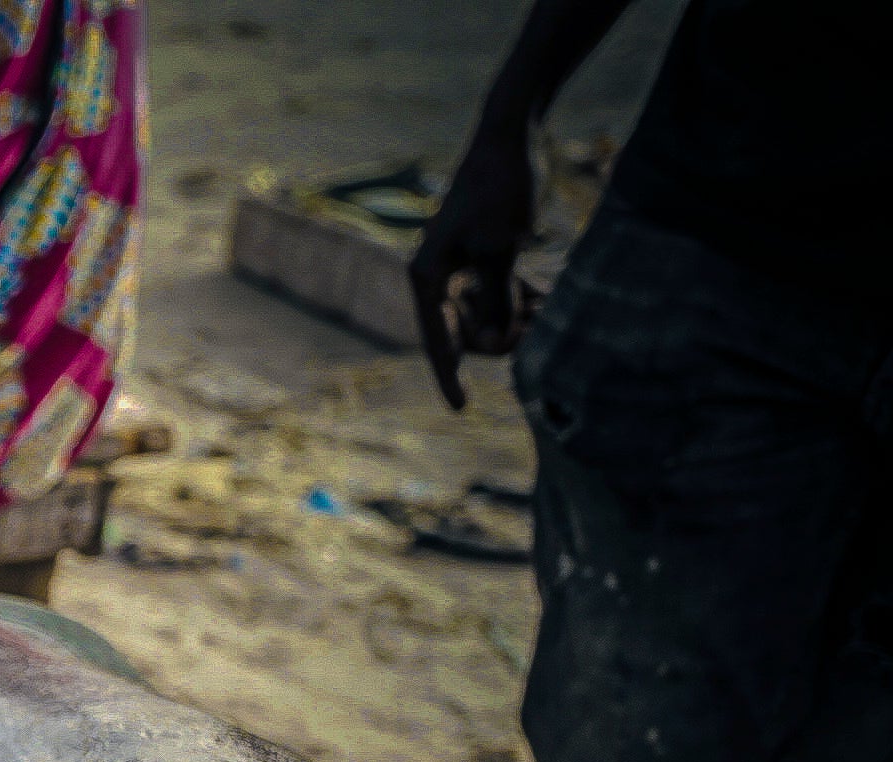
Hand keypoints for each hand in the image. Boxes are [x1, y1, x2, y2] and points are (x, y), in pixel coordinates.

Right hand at [407, 127, 532, 409]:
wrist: (509, 138)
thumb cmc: (500, 190)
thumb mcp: (501, 248)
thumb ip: (495, 299)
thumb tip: (493, 343)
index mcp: (427, 275)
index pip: (435, 338)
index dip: (449, 375)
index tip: (461, 409)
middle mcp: (436, 275)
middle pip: (464, 330)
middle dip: (501, 335)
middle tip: (537, 323)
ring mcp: (459, 266)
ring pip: (486, 314)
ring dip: (517, 316)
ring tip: (549, 304)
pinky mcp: (480, 256)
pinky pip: (497, 294)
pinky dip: (520, 299)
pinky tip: (544, 297)